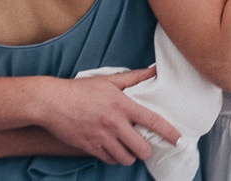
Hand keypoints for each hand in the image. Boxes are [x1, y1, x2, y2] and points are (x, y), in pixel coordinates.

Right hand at [35, 68, 181, 164]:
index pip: (153, 121)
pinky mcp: (89, 147)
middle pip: (141, 147)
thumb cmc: (81, 89)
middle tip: (147, 145)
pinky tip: (114, 149)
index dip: (169, 132)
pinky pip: (109, 160)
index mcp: (122, 105)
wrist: (51, 102)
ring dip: (131, 155)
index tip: (179, 139)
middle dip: (147, 150)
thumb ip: (135, 77)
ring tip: (130, 148)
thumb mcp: (110, 80)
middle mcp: (114, 123)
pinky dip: (115, 157)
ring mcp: (101, 137)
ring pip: (126, 158)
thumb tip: (155, 70)